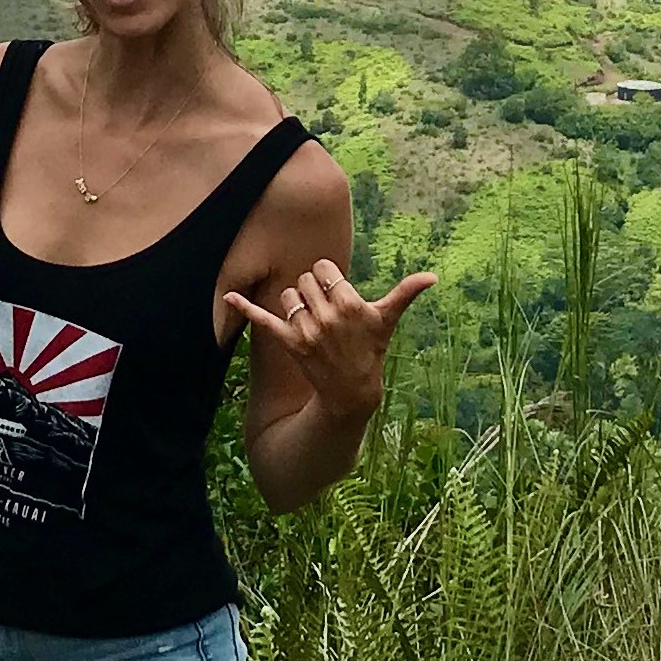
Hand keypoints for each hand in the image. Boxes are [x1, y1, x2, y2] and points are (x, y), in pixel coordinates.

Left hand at [226, 258, 435, 423]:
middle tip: (325, 311)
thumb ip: (406, 293)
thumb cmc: (371, 351)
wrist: (352, 393)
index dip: (326, 277)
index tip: (335, 291)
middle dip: (311, 290)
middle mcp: (327, 316)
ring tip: (311, 322)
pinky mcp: (289, 343)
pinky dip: (244, 308)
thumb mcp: (387, 321)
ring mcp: (306, 330)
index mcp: (350, 304)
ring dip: (295, 304)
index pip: (322, 268)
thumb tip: (433, 276)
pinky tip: (228, 297)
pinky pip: (263, 320)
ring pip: (287, 296)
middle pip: (303, 279)